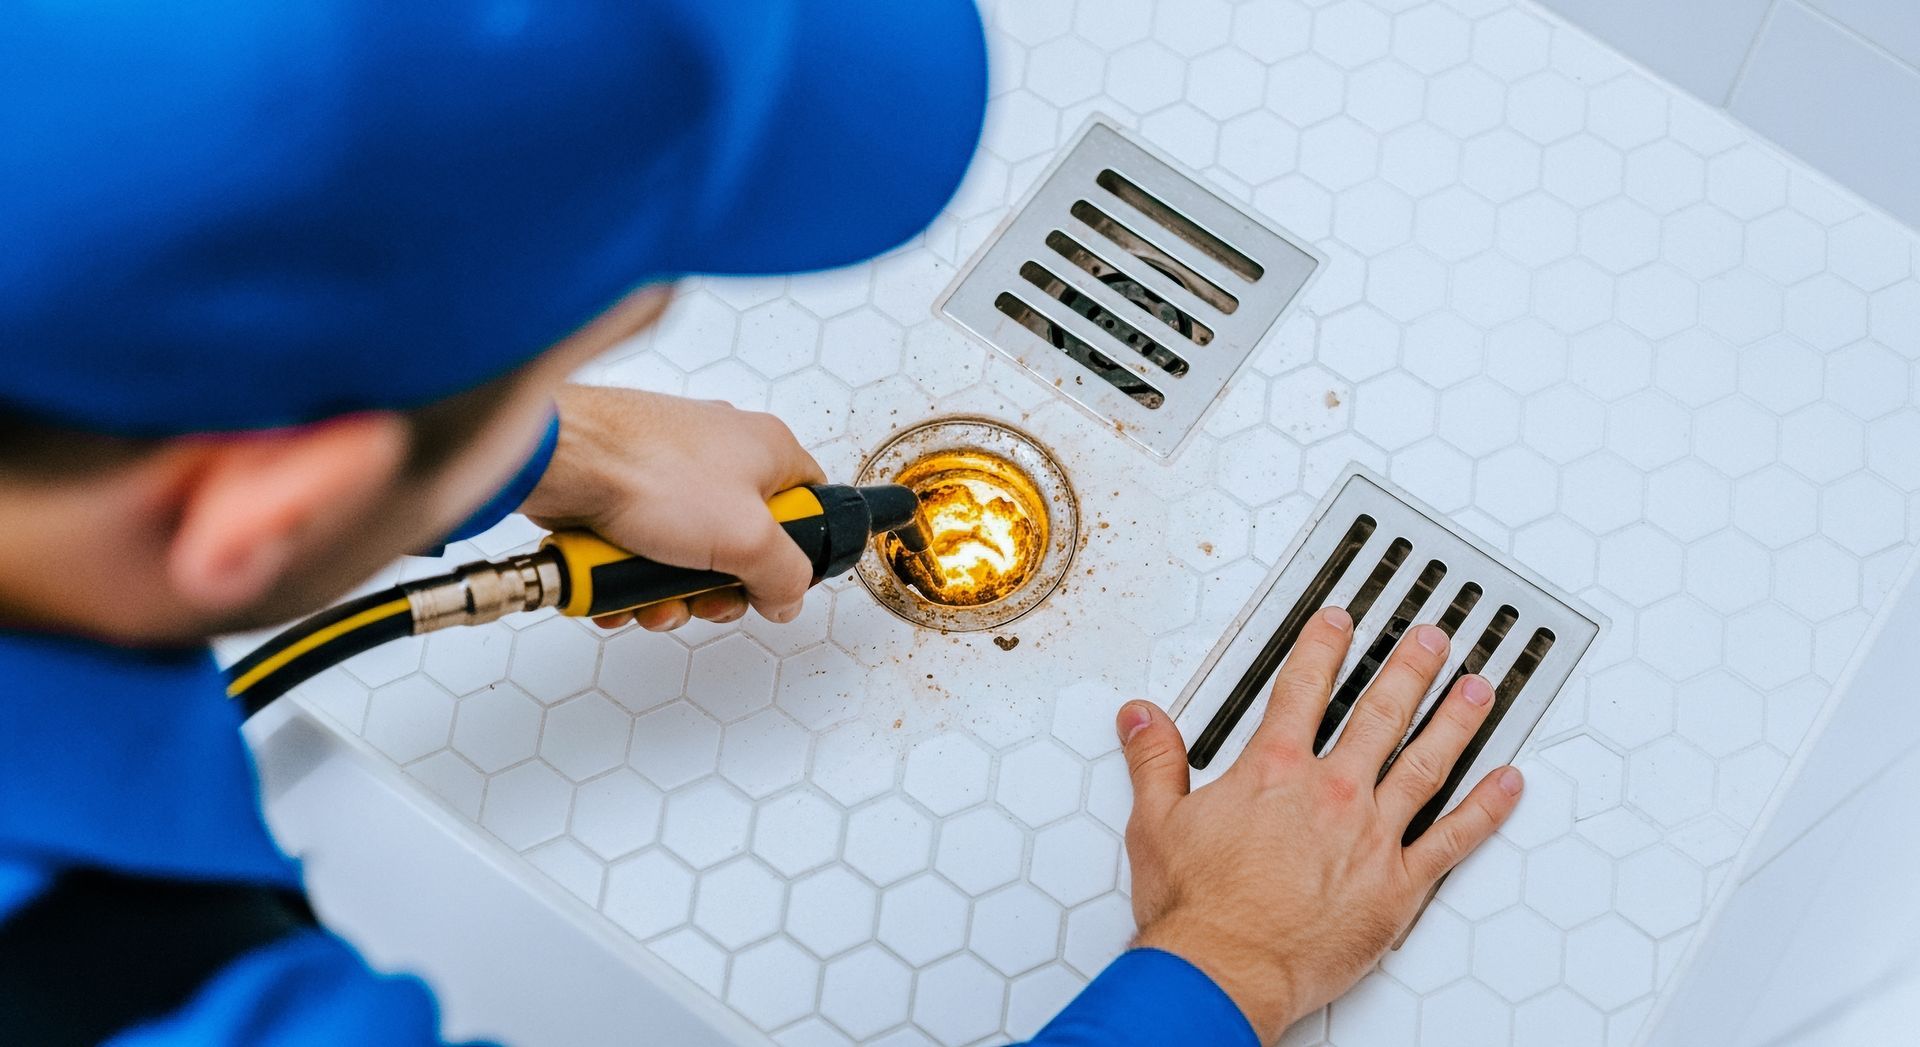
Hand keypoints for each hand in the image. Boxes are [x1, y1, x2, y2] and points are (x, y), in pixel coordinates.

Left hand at [520, 385, 825, 629]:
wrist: (562, 459)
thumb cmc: (648, 470)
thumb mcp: (747, 538)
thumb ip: (785, 575)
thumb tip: (788, 597)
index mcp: (765, 450)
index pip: (808, 505)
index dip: (797, 550)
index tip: (773, 577)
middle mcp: (720, 457)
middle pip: (742, 545)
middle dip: (720, 589)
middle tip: (705, 598)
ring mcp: (670, 476)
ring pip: (688, 557)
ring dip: (670, 595)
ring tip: (651, 601)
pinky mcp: (626, 496)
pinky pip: (644, 553)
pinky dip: (631, 582)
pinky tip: (618, 594)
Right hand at [1120, 607, 1523, 1040]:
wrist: (1226, 970)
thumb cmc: (1197, 909)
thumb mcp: (1155, 821)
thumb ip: (1155, 760)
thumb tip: (1142, 718)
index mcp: (1274, 771)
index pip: (1303, 688)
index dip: (1323, 647)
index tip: (1339, 622)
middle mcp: (1331, 793)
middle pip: (1380, 713)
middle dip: (1410, 668)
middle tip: (1432, 640)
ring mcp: (1371, 837)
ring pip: (1426, 763)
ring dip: (1456, 720)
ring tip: (1478, 688)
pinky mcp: (1396, 886)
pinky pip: (1453, 840)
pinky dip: (1486, 809)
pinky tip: (1507, 784)